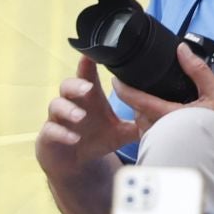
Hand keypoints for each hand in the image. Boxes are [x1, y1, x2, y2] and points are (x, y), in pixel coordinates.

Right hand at [35, 55, 139, 179]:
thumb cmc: (97, 138)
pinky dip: (61, 133)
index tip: (92, 51)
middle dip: (77, 85)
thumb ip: (139, 122)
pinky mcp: (49, 136)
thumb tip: (165, 115)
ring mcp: (58, 119)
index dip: (87, 62)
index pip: (87, 74)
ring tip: (80, 116)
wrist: (75, 162)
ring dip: (68, 109)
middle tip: (89, 89)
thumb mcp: (121, 131)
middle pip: (68, 85)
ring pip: (55, 105)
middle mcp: (72, 103)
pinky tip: (73, 138)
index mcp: (90, 97)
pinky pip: (50, 130)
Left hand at [117, 43, 213, 139]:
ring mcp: (167, 142)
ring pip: (143, 127)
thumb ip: (196, 68)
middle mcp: (166, 131)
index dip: (125, 91)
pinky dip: (151, 126)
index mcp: (172, 115)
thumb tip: (182, 49)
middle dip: (137, 102)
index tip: (116, 80)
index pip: (141, 102)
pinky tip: (160, 119)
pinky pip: (152, 137)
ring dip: (143, 115)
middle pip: (138, 115)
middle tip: (139, 88)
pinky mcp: (172, 148)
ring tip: (150, 103)